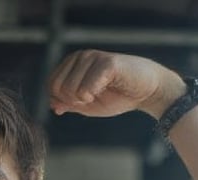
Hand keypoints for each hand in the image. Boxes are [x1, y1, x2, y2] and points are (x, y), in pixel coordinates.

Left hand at [48, 50, 186, 119]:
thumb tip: (52, 104)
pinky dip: (93, 97)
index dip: (65, 101)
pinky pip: (86, 89)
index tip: (84, 100)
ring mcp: (93, 57)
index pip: (51, 86)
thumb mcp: (88, 104)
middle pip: (58, 89)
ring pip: (70, 90)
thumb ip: (69, 103)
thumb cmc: (118, 96)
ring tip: (102, 92)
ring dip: (85, 100)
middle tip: (92, 98)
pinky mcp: (106, 63)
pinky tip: (106, 89)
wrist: (146, 91)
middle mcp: (81, 56)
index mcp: (73, 63)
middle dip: (73, 102)